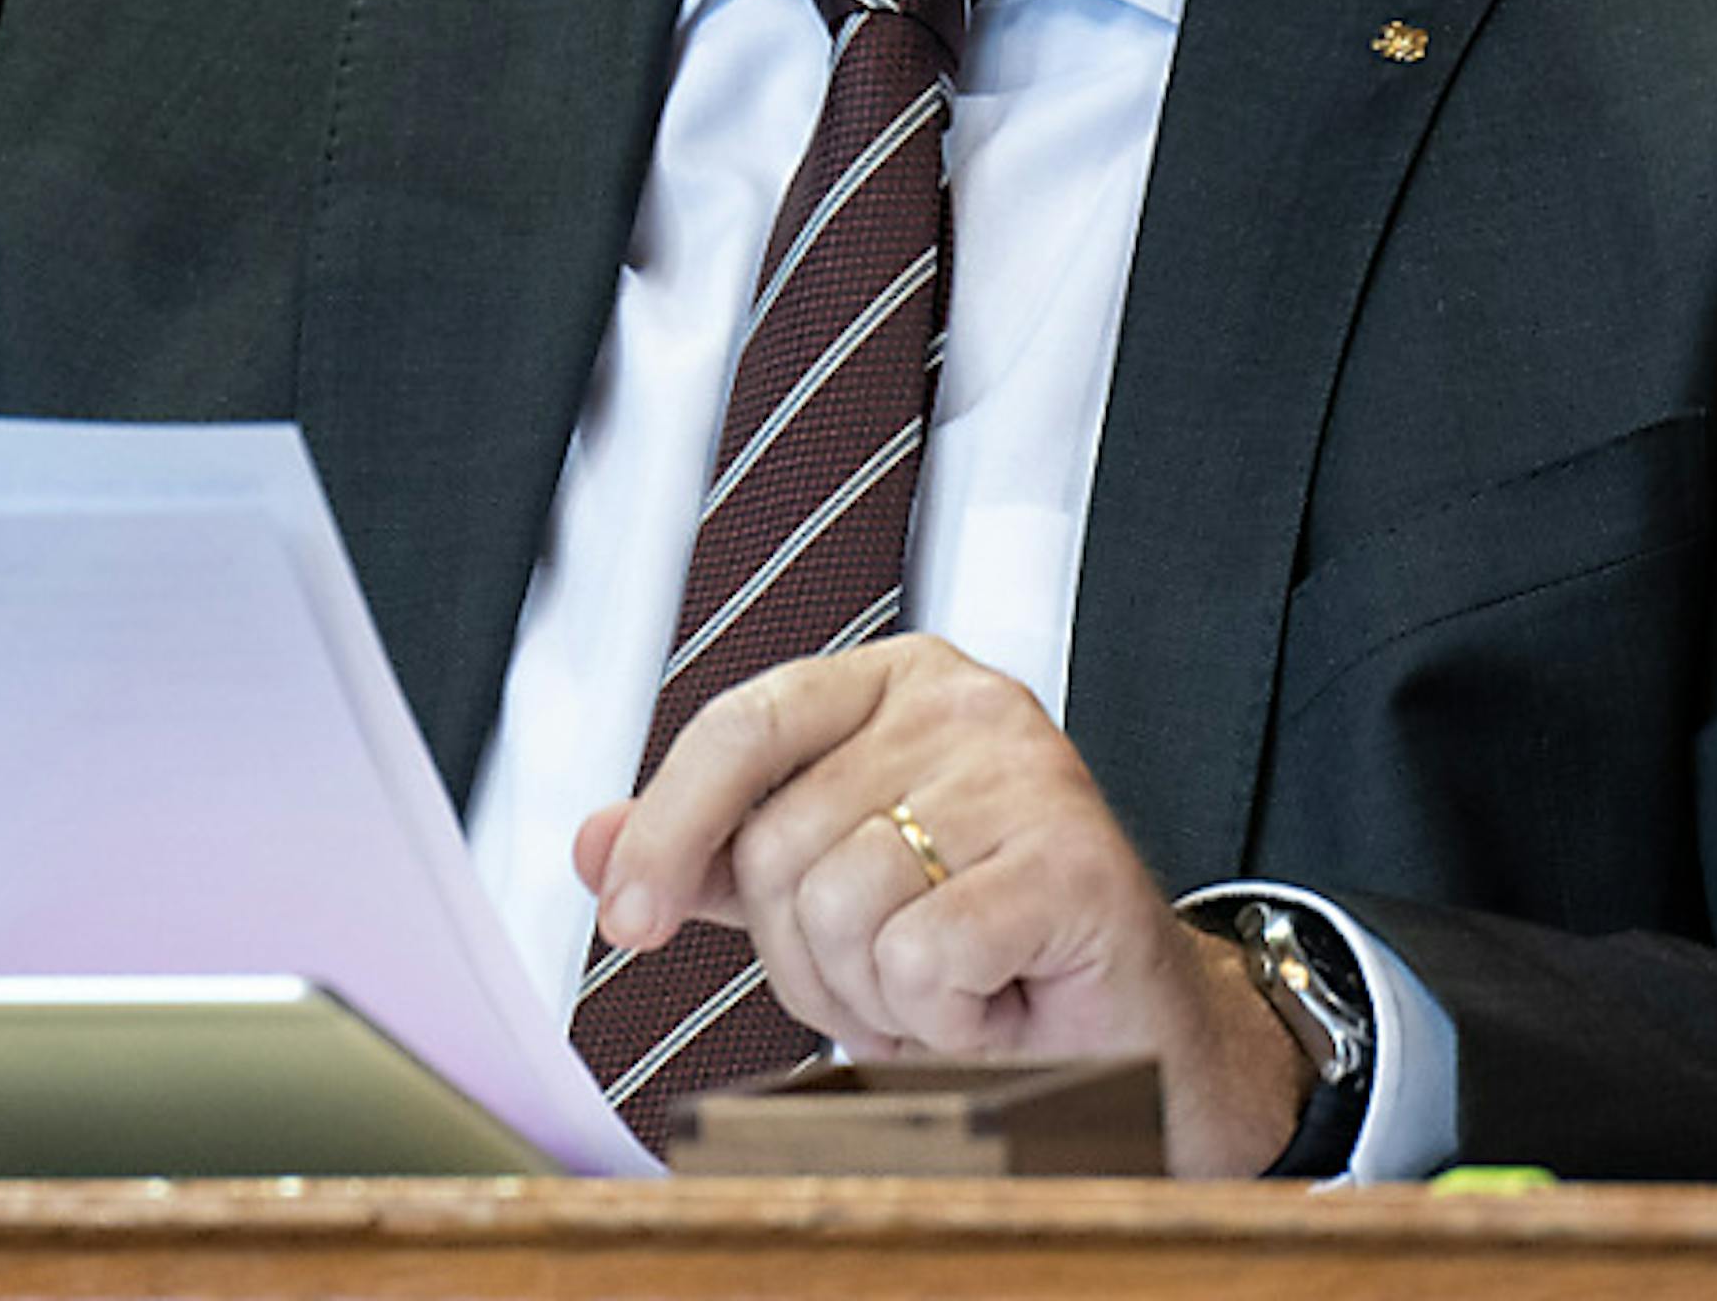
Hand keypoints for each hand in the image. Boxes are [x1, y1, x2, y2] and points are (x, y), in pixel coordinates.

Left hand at [577, 635, 1315, 1176]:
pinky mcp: (1077, 856)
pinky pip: (925, 955)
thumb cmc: (976, 953)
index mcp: (896, 682)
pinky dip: (943, 1013)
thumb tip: (590, 841)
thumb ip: (715, 857)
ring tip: (946, 988)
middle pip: (782, 843)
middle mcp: (965, 700)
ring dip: (877, 994)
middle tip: (887, 978)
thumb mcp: (825, 892)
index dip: (667, 825)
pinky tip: (993, 1001)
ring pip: (845, 906)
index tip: (622, 921)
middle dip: (808, 955)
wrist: (1127, 1035)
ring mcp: (1028, 769)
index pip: (742, 725)